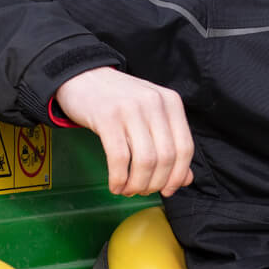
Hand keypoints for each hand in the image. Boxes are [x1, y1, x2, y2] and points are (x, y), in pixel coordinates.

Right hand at [55, 67, 194, 196]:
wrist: (82, 76)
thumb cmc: (118, 100)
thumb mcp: (150, 115)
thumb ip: (169, 144)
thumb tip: (186, 179)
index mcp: (171, 102)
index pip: (185, 147)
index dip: (178, 175)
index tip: (168, 190)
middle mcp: (155, 103)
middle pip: (166, 157)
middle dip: (156, 183)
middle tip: (143, 192)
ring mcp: (131, 109)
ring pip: (145, 160)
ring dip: (137, 184)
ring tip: (128, 190)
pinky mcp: (107, 117)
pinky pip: (119, 157)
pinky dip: (119, 178)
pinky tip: (115, 185)